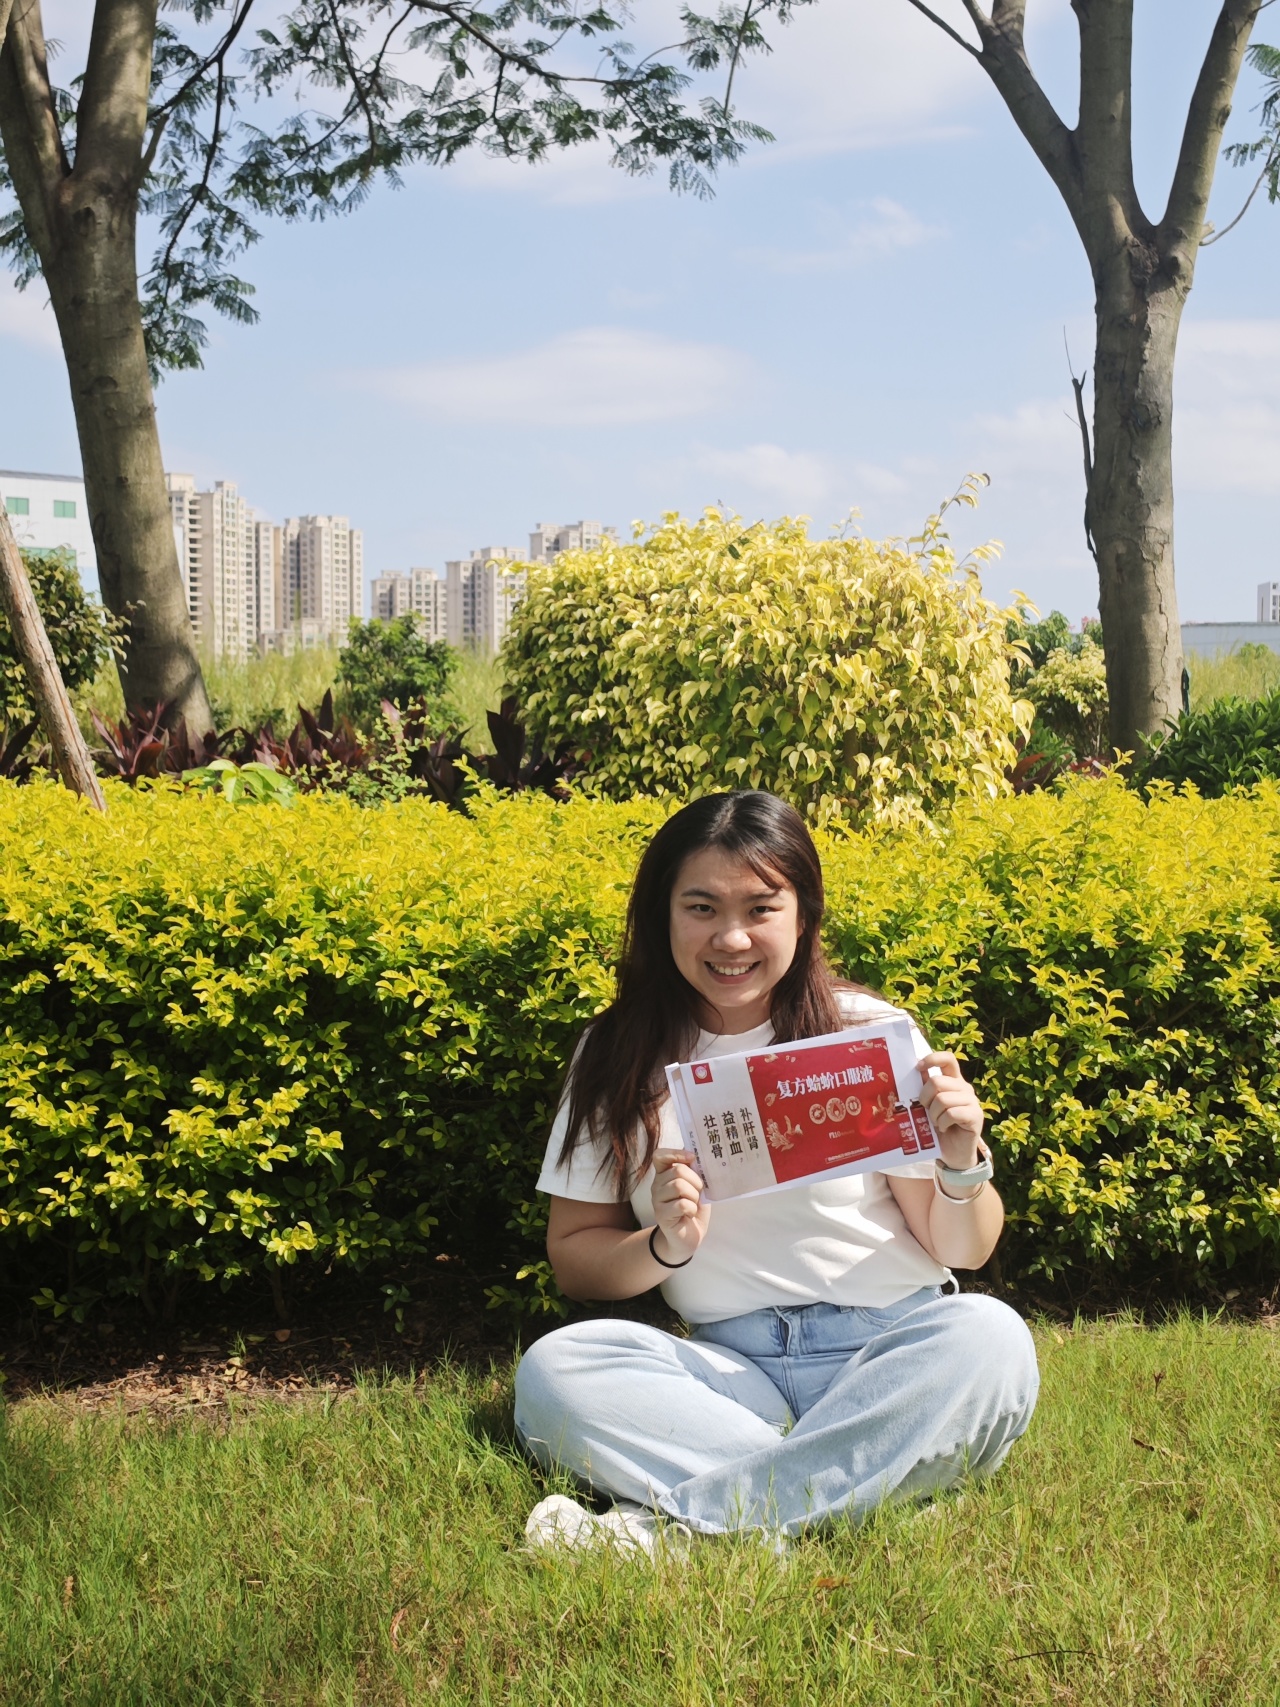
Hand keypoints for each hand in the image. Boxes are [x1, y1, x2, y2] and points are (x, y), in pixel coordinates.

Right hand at [650, 1151, 709, 1262]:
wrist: (690, 1236)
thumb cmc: (694, 1208)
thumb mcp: (697, 1187)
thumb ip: (695, 1171)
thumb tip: (698, 1153)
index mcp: (664, 1174)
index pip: (660, 1156)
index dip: (675, 1153)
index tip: (692, 1158)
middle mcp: (657, 1185)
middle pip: (677, 1171)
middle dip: (696, 1181)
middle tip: (699, 1193)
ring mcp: (657, 1200)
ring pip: (678, 1186)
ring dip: (694, 1196)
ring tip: (694, 1204)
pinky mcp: (661, 1215)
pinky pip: (681, 1204)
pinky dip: (692, 1209)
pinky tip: (689, 1214)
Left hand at [917, 1052, 984, 1169]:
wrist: (953, 1153)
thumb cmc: (939, 1128)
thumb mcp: (928, 1106)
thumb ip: (924, 1088)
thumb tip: (913, 1070)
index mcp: (953, 1081)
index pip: (948, 1059)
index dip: (932, 1058)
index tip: (918, 1067)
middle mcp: (964, 1088)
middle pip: (937, 1081)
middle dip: (925, 1098)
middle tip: (926, 1111)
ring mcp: (972, 1101)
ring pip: (943, 1099)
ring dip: (934, 1114)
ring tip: (937, 1123)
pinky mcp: (976, 1116)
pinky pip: (952, 1113)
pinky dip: (943, 1123)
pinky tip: (945, 1128)